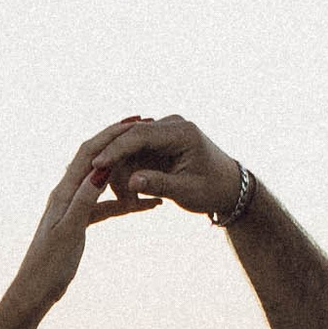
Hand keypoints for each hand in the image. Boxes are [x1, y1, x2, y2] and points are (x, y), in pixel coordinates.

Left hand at [2, 126, 166, 321]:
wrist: (35, 291)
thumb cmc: (48, 265)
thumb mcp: (69, 231)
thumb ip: (84, 200)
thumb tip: (100, 170)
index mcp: (63, 192)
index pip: (89, 154)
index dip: (110, 135)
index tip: (134, 122)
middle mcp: (67, 194)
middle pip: (96, 160)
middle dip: (120, 144)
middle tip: (147, 129)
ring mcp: (73, 208)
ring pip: (104, 182)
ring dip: (126, 171)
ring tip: (150, 161)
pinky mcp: (79, 223)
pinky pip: (106, 206)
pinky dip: (124, 202)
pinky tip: (145, 205)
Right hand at [82, 112, 244, 221]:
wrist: (230, 188)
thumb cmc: (213, 190)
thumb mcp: (187, 191)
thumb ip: (159, 184)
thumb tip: (131, 182)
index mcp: (182, 132)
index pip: (141, 135)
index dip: (116, 149)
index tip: (97, 165)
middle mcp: (172, 126)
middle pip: (130, 137)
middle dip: (114, 161)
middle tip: (99, 184)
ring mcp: (164, 132)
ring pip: (129, 147)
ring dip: (120, 171)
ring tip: (126, 202)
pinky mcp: (159, 143)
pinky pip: (134, 154)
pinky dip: (128, 172)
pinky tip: (128, 194)